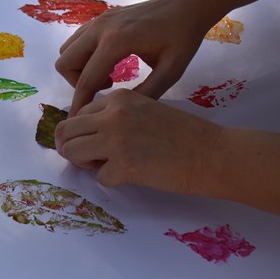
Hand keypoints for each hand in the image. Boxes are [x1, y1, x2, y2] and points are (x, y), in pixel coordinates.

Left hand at [54, 89, 222, 195]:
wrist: (214, 153)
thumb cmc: (183, 134)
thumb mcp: (144, 110)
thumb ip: (115, 116)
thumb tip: (85, 135)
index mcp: (118, 97)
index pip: (78, 114)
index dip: (83, 132)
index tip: (98, 143)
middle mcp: (112, 114)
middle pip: (65, 131)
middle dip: (71, 148)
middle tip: (90, 159)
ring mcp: (115, 139)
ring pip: (71, 151)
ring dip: (83, 163)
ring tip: (107, 166)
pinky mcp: (123, 165)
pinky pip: (98, 177)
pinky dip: (111, 180)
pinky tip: (133, 176)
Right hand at [55, 0, 212, 115]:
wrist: (188, 4)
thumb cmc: (184, 38)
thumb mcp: (171, 72)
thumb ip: (145, 93)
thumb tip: (119, 112)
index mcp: (116, 41)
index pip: (86, 80)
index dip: (80, 104)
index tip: (79, 120)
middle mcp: (100, 28)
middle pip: (65, 62)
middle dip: (77, 83)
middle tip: (105, 89)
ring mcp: (98, 20)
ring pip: (67, 50)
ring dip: (79, 69)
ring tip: (107, 76)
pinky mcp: (101, 18)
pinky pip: (77, 40)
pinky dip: (84, 56)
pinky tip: (109, 63)